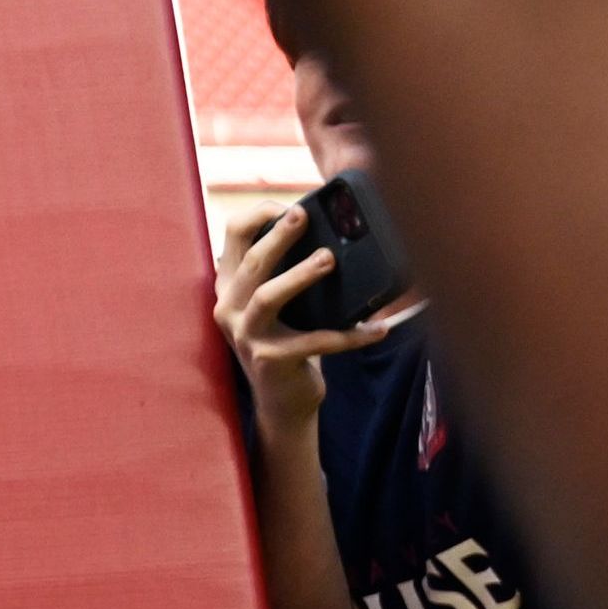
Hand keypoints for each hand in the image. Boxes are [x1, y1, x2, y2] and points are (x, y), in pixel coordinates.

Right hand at [214, 201, 371, 440]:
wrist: (281, 402)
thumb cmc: (285, 344)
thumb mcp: (273, 307)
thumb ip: (282, 276)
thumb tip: (329, 242)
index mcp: (228, 288)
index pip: (231, 238)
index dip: (257, 217)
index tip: (286, 206)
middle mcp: (229, 309)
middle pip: (251, 263)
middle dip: (277, 236)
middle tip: (303, 216)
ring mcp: (247, 336)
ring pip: (268, 296)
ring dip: (300, 275)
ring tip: (328, 259)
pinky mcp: (272, 360)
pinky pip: (315, 342)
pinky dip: (351, 335)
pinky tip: (378, 328)